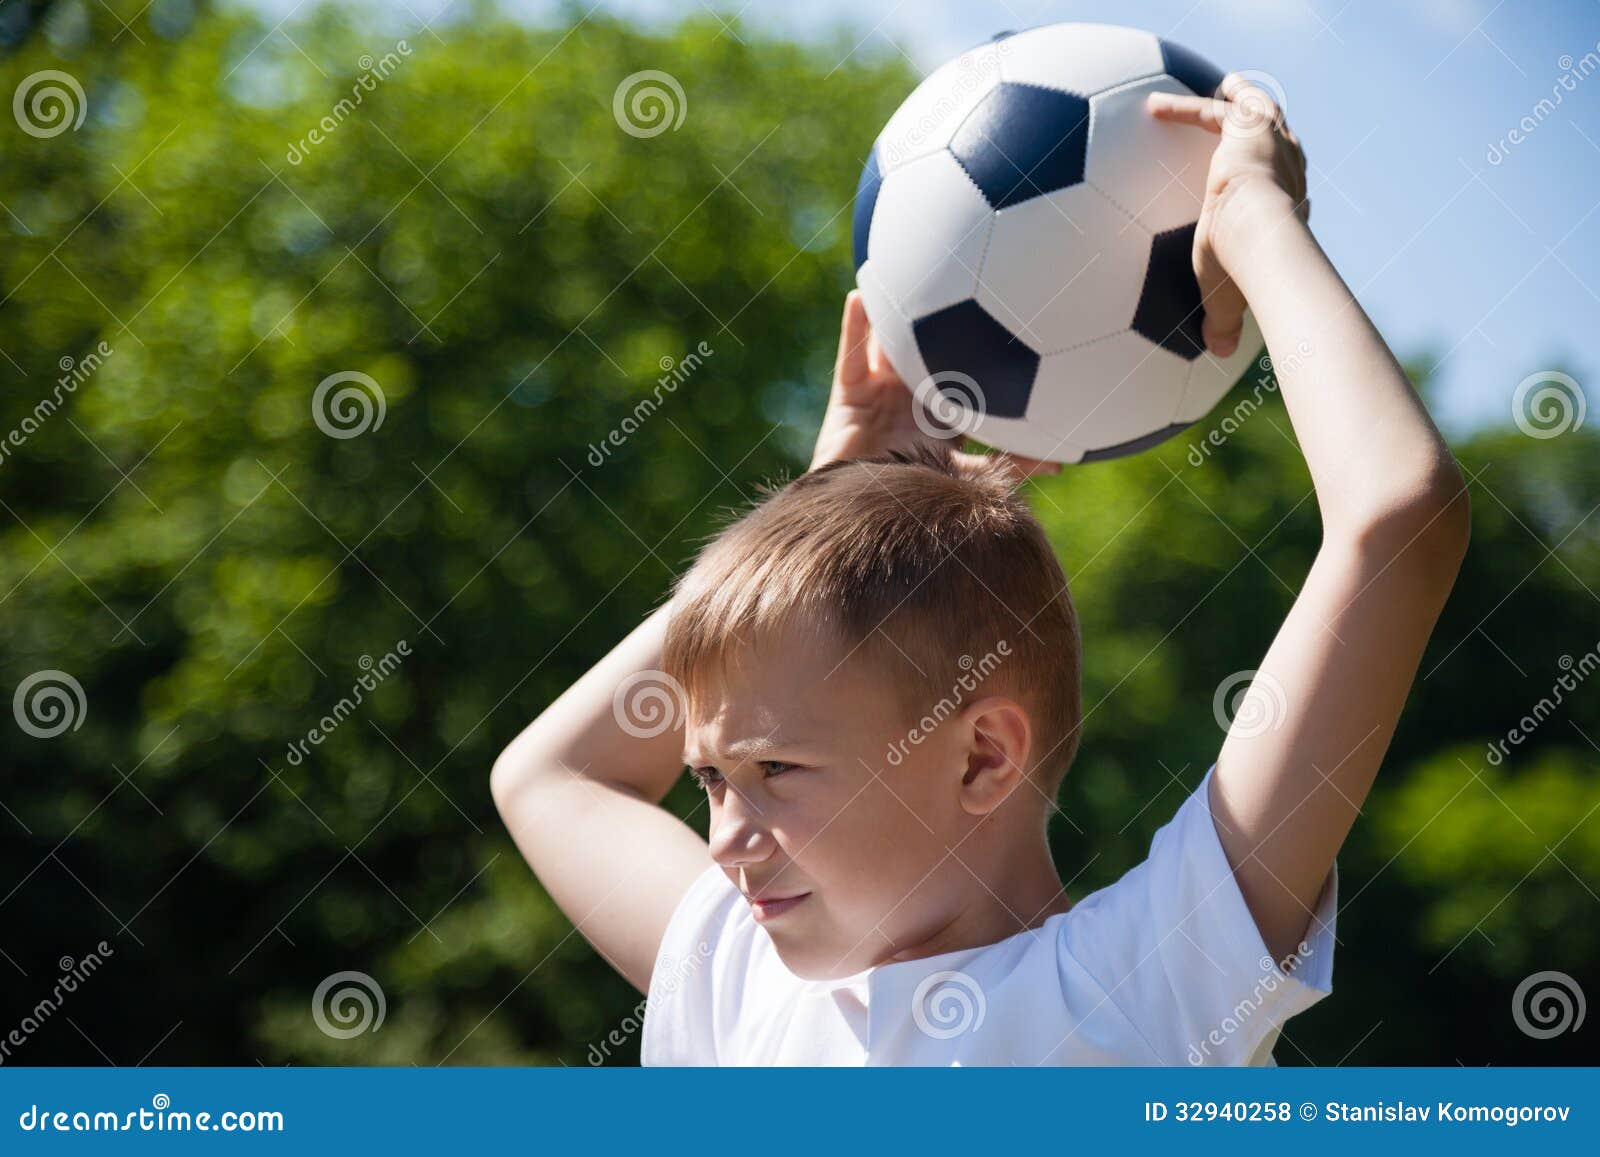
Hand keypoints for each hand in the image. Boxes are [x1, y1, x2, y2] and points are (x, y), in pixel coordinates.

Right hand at [809, 290, 1060, 480]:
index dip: (984, 351)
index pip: (967, 376)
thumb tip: (1061, 462)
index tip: (1012, 314)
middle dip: (938, 315)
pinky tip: (859, 294)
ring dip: (893, 310)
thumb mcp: (965, 476)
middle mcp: (912, 397)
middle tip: (960, 270)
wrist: (862, 517)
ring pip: (888, 342)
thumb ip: (1006, 464)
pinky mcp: (848, 394)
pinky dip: (854, 326)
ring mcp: (879, 392)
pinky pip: (850, 354)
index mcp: (943, 415)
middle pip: (926, 347)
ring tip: (904, 267)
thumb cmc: (914, 499)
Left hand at [1147, 75, 1309, 357]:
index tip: (1268, 193)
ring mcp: (1275, 146)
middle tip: (1254, 122)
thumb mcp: (1228, 296)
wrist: (1257, 236)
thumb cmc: (1246, 270)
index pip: (1289, 192)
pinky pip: (1221, 106)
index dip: (1280, 188)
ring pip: (1261, 111)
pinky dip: (1189, 106)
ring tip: (1225, 86)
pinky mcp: (1250, 128)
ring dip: (1241, 99)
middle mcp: (1289, 171)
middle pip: (1285, 143)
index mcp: (1290, 208)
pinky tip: (1154, 107)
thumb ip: (1223, 322)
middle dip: (1272, 130)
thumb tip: (1220, 353)